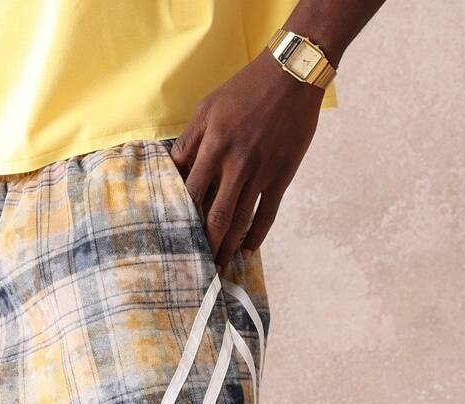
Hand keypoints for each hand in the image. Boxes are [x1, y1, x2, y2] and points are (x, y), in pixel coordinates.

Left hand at [170, 49, 324, 269]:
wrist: (291, 76)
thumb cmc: (246, 88)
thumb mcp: (208, 107)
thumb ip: (190, 140)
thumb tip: (172, 168)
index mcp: (214, 146)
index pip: (192, 192)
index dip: (183, 217)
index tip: (176, 236)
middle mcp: (236, 164)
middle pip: (217, 215)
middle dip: (206, 244)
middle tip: (197, 266)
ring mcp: (261, 173)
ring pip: (241, 220)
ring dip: (228, 247)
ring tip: (219, 267)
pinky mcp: (281, 176)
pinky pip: (268, 214)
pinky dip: (257, 236)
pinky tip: (247, 251)